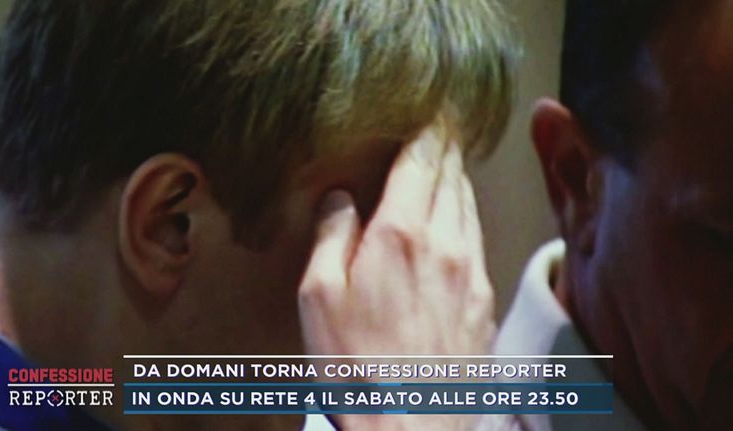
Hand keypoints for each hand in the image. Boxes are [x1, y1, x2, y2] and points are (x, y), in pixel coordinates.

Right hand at [298, 125, 496, 429]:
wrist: (414, 427)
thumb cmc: (356, 367)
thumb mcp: (318, 298)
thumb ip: (331, 236)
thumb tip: (339, 199)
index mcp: (400, 235)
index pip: (421, 161)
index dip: (426, 130)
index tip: (428, 112)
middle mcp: (445, 244)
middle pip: (451, 176)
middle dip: (442, 148)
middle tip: (437, 129)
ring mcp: (471, 272)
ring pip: (470, 205)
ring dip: (457, 179)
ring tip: (446, 165)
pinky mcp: (483, 301)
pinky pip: (479, 239)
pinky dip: (468, 216)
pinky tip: (456, 221)